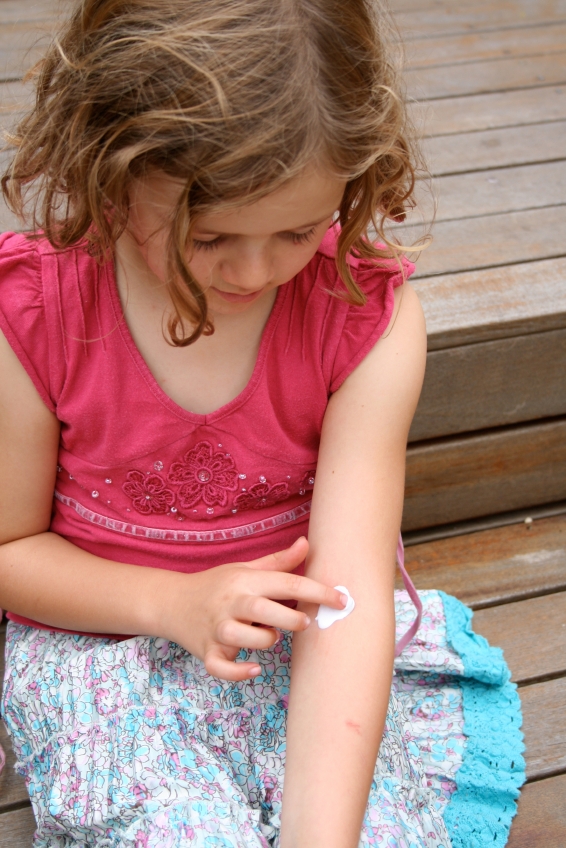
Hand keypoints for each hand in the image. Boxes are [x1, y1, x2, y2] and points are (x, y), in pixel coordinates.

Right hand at [163, 537, 346, 679]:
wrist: (173, 602)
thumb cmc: (218, 585)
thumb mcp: (246, 569)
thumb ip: (279, 561)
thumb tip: (307, 544)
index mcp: (245, 581)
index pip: (287, 583)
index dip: (318, 591)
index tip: (342, 601)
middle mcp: (231, 603)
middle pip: (266, 611)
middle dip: (292, 618)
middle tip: (305, 621)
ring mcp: (217, 629)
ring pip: (247, 639)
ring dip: (266, 642)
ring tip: (268, 636)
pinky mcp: (207, 652)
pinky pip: (222, 668)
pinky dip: (239, 671)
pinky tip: (255, 668)